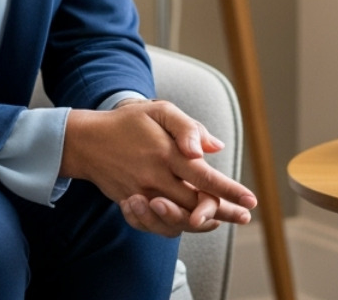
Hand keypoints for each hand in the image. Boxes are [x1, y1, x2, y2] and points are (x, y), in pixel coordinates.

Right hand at [61, 99, 256, 235]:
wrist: (87, 141)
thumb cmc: (129, 123)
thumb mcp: (160, 111)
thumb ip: (189, 127)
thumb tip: (215, 148)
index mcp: (166, 153)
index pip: (204, 177)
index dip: (230, 191)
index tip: (251, 201)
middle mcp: (154, 178)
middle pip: (194, 204)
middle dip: (222, 212)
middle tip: (244, 217)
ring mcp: (140, 194)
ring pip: (176, 218)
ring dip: (201, 223)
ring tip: (221, 221)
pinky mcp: (130, 204)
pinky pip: (154, 224)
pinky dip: (174, 227)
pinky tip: (192, 223)